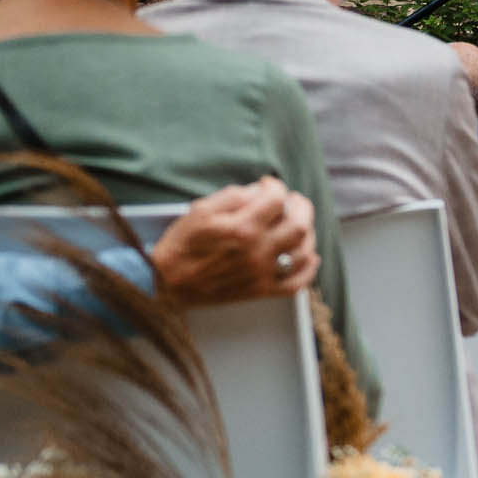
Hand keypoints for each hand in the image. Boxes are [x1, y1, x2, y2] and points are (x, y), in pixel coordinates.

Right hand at [149, 178, 319, 309]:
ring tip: (298, 224)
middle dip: (301, 207)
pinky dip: (309, 268)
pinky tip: (308, 256)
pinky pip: (298, 283)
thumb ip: (233, 197)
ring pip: (304, 252)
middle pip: (300, 225)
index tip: (269, 185)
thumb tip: (260, 190)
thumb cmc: (182, 244)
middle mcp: (258, 252)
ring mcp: (263, 274)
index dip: (276, 187)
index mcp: (242, 229)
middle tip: (293, 201)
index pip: (277, 200)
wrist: (168, 283)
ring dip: (307, 234)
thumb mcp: (199, 211)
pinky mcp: (263, 291)